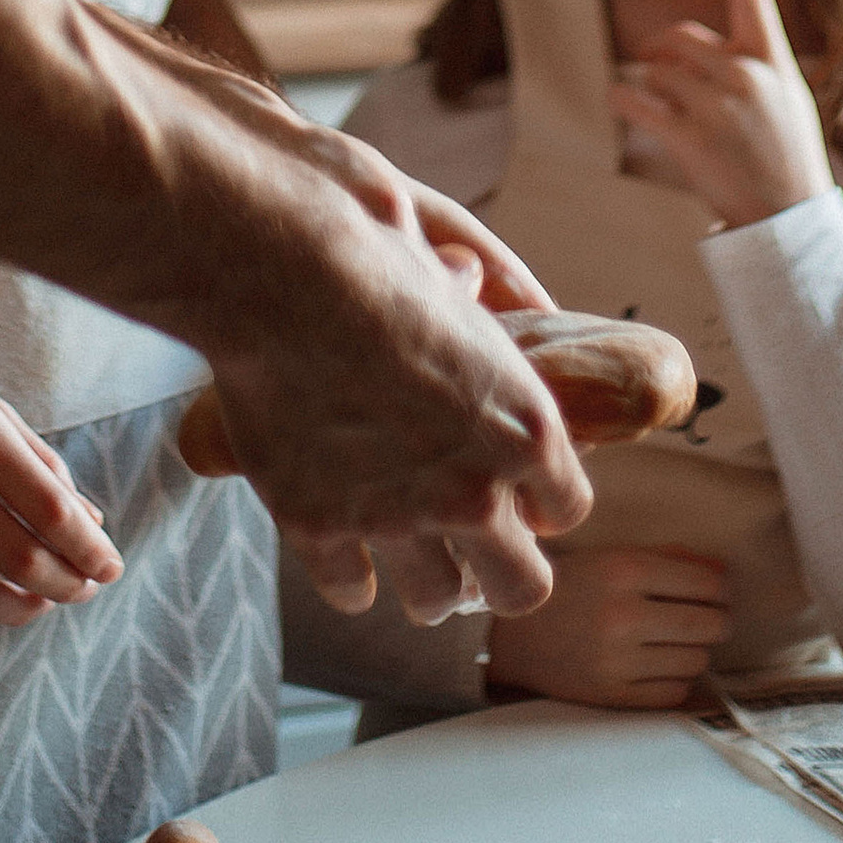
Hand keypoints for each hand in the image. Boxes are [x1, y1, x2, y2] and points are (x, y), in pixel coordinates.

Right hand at [145, 107, 587, 626]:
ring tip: (411, 553)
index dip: (539, 495)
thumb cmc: (367, 241)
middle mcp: (471, 489)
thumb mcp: (457, 250)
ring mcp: (393, 517)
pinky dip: (349, 573)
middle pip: (521, 587)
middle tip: (475, 544)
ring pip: (434, 601)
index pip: (566, 507)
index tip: (515, 483)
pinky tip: (345, 546)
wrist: (276, 263)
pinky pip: (350, 589)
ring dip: (427, 579)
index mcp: (523, 426)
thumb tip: (535, 302)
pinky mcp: (316, 526)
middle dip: (502, 570)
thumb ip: (501, 290)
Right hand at [487, 540, 731, 710]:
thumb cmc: (567, 586)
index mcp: (623, 569)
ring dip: (695, 650)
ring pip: (696, 661)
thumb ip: (666, 558)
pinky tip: (660, 665)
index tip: (719, 591)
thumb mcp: (609, 556)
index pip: (706, 582)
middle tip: (710, 618)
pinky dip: (677, 679)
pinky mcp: (613, 696)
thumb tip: (723, 571)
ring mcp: (618, 660)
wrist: (510, 634)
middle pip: (709, 625)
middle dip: (718, 621)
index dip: (722, 588)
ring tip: (678, 642)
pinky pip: (674, 692)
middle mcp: (623, 614)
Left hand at [611, 0, 832, 227]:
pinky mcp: (688, 136)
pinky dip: (622, 100)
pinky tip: (624, 105)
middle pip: (678, 40)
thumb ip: (749, 63)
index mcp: (773, 60)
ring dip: (651, 87)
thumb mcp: (787, 97)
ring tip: (672, 115)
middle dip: (665, 56)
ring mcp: (718, 106)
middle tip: (669, 81)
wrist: (789, 220)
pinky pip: (635, 100)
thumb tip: (690, 48)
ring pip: (656, 70)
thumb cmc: (786, 155)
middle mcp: (746, 75)